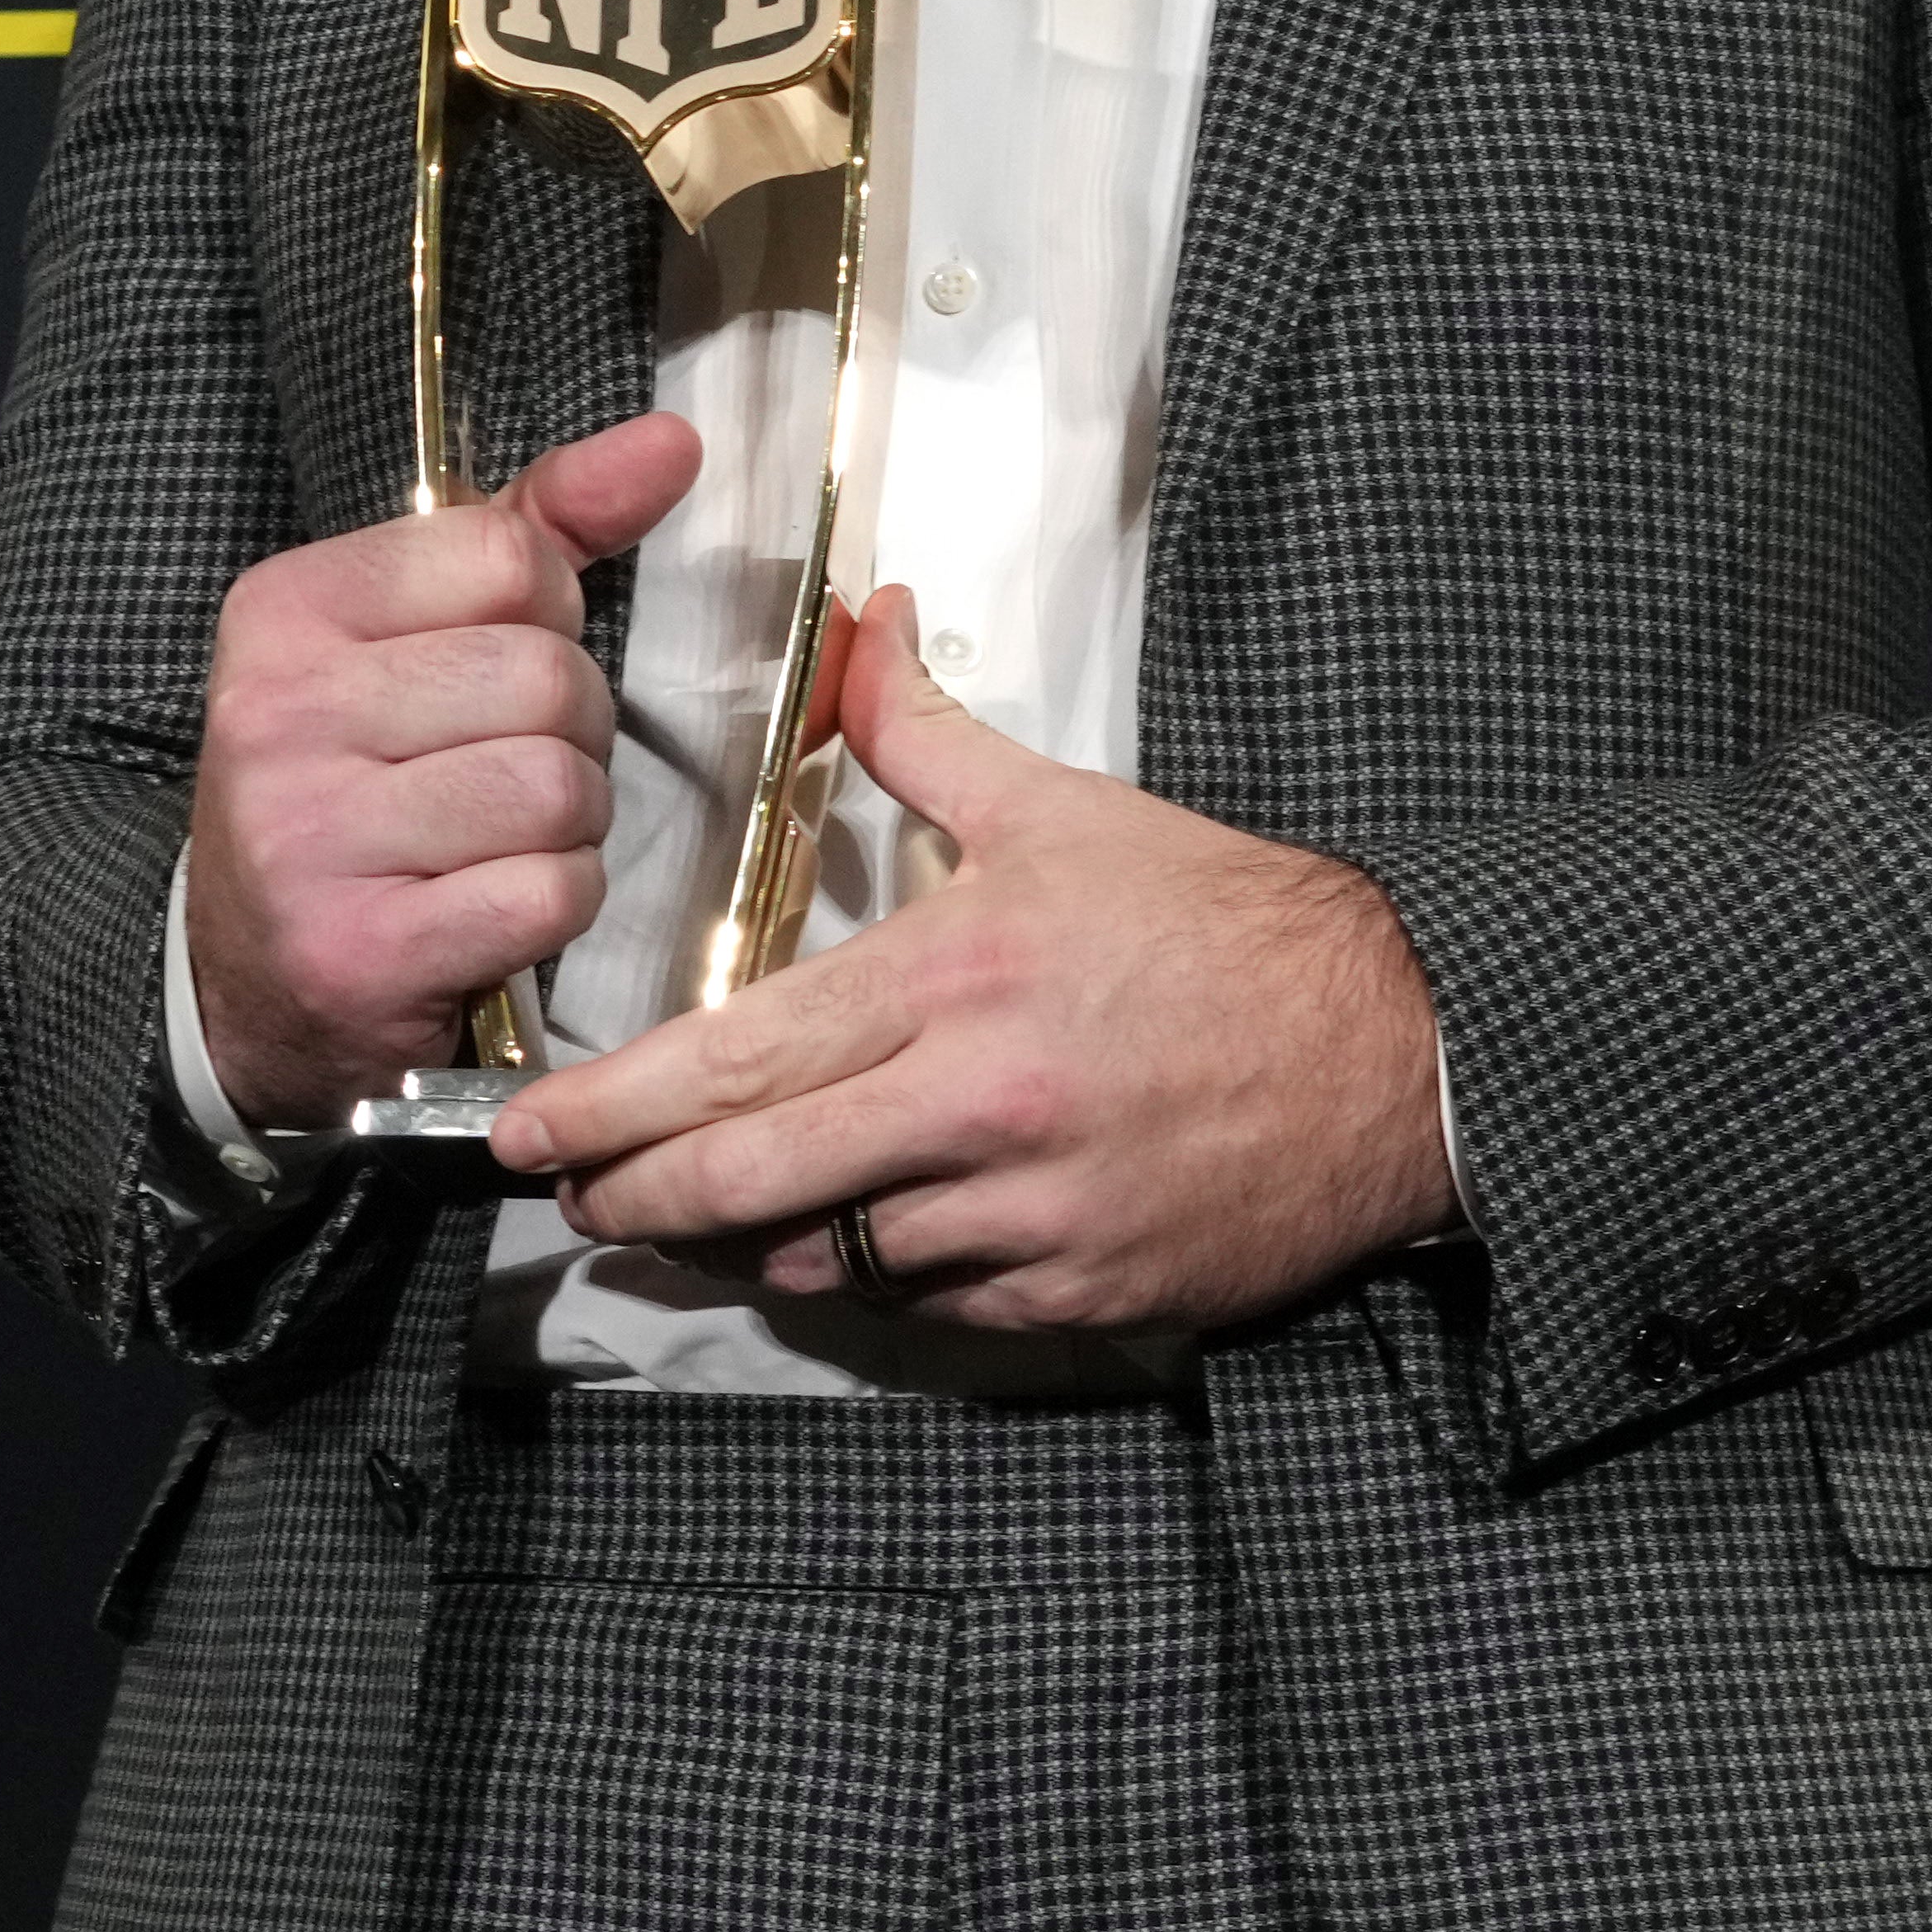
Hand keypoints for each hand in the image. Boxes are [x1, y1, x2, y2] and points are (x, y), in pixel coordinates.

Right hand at [182, 411, 697, 1129]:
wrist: (247, 980)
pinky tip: (494, 907)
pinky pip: (546, 892)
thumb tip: (672, 443)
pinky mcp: (357, 950)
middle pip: (545, 676)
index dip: (547, 620)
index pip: (508, 557)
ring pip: (555, 786)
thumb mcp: (416, 636)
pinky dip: (554, 903)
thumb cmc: (358, 785)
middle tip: (508, 772)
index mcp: (288, 611)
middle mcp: (279, 714)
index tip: (492, 671)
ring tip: (501, 842)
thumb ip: (541, 531)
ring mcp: (307, 836)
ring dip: (568, 826)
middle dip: (570, 731)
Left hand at [490, 588, 1453, 1335]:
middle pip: (752, 1182)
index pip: (738, 1062)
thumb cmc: (1227, 925)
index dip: (616, 1110)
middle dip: (637, 1197)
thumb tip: (859, 626)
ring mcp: (1029, 1216)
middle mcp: (979, 1107)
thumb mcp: (1065, 809)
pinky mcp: (1079, 1293)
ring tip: (699, 1215)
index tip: (535, 1131)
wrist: (1395, 1047)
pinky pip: (934, 1305)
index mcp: (958, 978)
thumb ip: (925, 734)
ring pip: (834, 1257)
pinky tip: (855, 1240)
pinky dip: (879, 1276)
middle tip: (571, 1197)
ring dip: (755, 1241)